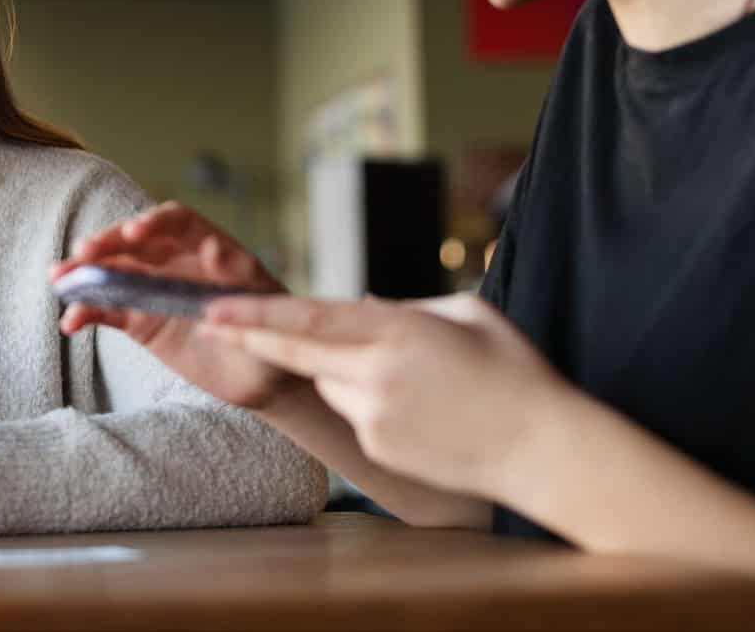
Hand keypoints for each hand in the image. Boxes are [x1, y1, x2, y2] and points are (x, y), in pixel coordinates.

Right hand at [51, 201, 306, 409]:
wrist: (264, 377)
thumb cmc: (272, 335)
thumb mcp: (264, 310)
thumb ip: (240, 281)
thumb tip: (216, 249)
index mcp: (211, 249)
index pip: (178, 222)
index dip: (154, 222)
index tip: (135, 233)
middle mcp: (177, 262)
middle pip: (136, 242)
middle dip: (108, 243)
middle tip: (84, 253)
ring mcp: (156, 289)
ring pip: (114, 272)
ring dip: (85, 273)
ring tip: (59, 279)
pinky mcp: (142, 319)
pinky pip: (108, 310)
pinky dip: (87, 312)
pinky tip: (70, 322)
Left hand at [201, 291, 568, 500]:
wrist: (544, 451)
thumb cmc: (515, 373)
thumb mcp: (467, 314)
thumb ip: (406, 306)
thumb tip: (356, 304)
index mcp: (400, 331)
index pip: (311, 319)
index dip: (258, 313)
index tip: (217, 306)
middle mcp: (377, 375)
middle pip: (295, 353)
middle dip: (248, 336)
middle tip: (210, 322)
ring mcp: (375, 417)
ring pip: (328, 381)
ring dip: (339, 370)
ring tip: (411, 376)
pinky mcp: (377, 450)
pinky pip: (353, 413)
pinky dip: (367, 401)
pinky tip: (420, 408)